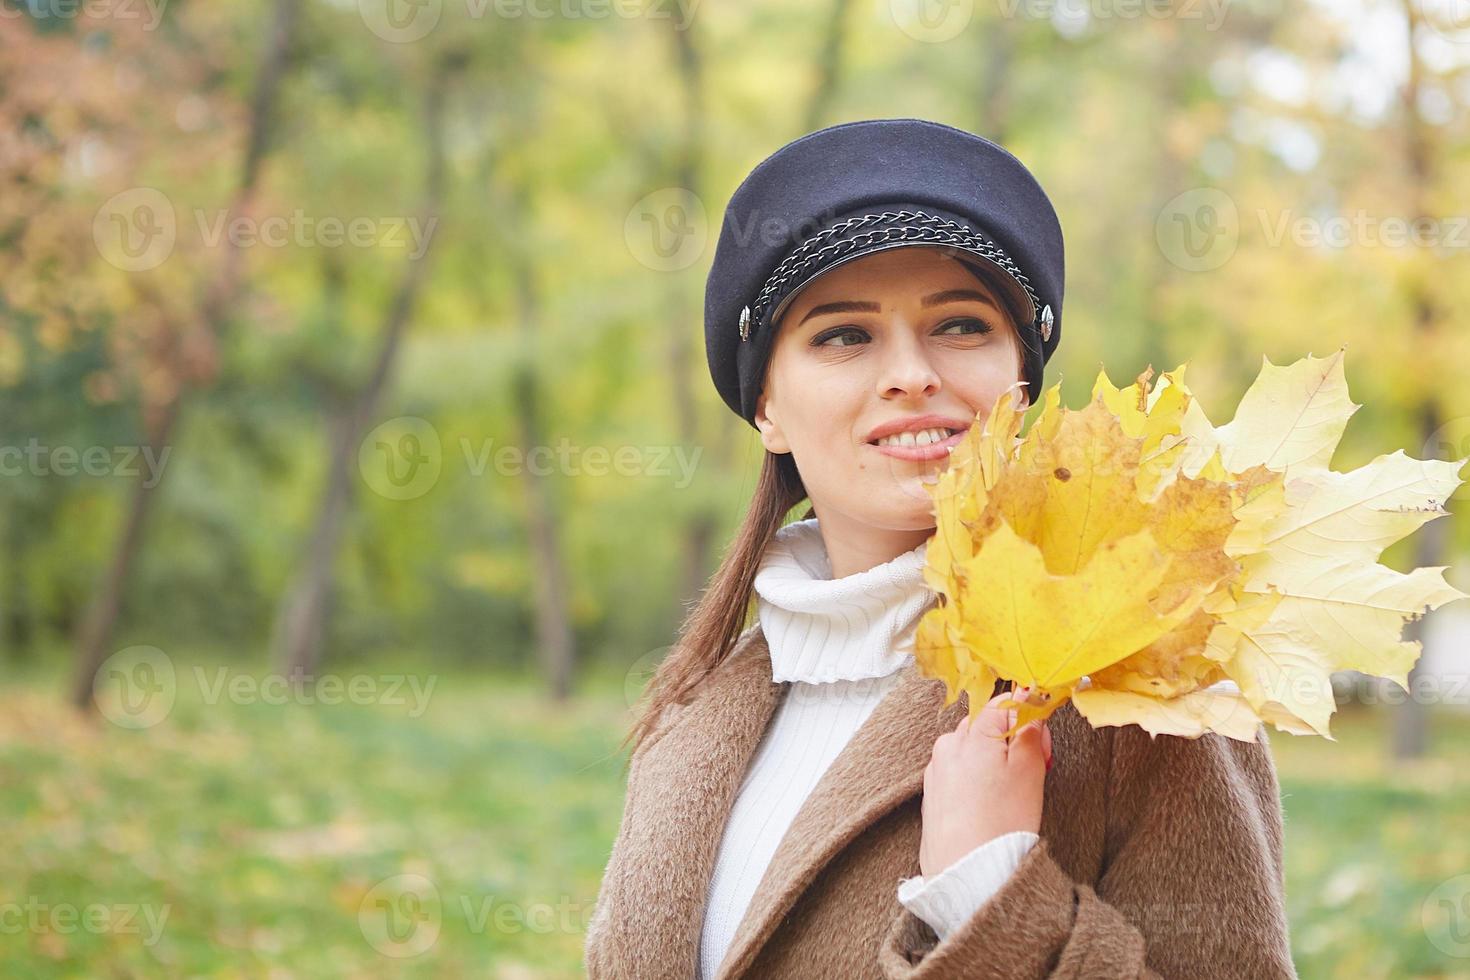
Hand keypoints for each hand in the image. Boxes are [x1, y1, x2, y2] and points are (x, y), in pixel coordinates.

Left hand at [918, 686, 1053, 877]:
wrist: (968, 872)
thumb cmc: (1001, 822)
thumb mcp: (1029, 771)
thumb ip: (1029, 733)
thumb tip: (1029, 711)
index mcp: (972, 735)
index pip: (1001, 705)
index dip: (1028, 719)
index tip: (1042, 742)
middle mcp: (948, 746)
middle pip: (984, 726)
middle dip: (1010, 741)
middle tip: (1033, 770)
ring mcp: (936, 771)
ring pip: (970, 751)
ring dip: (992, 762)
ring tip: (1011, 793)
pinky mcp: (932, 795)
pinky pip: (957, 774)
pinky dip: (975, 781)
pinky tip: (989, 806)